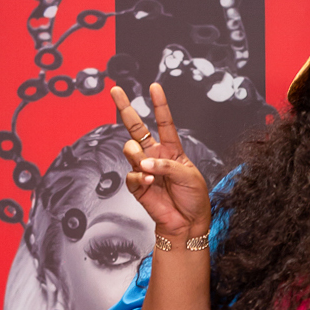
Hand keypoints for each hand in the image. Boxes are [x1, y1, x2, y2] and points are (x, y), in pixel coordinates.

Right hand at [112, 82, 211, 238]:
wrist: (187, 223)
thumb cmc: (193, 198)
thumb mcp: (189, 176)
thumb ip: (167, 165)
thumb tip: (145, 163)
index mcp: (172, 149)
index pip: (164, 122)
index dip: (159, 104)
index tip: (155, 86)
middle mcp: (155, 156)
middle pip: (136, 127)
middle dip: (125, 107)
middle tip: (116, 91)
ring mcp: (144, 169)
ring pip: (130, 150)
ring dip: (138, 157)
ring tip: (149, 170)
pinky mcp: (137, 185)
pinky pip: (131, 175)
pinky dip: (140, 178)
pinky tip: (150, 183)